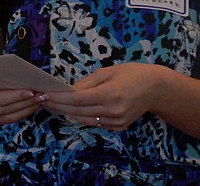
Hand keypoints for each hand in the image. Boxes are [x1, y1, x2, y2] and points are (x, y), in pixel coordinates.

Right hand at [0, 77, 38, 124]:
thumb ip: (4, 74)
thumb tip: (25, 78)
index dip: (14, 96)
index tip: (31, 91)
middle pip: (5, 109)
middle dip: (24, 102)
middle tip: (41, 95)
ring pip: (10, 117)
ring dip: (27, 108)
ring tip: (40, 99)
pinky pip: (11, 119)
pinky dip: (24, 112)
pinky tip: (34, 104)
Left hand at [35, 63, 165, 130]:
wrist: (156, 88)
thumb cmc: (132, 74)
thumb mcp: (108, 72)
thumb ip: (86, 83)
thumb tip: (68, 91)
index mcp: (110, 94)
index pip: (77, 100)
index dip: (59, 98)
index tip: (44, 95)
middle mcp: (113, 111)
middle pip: (78, 111)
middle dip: (58, 106)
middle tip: (42, 100)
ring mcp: (116, 121)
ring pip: (85, 120)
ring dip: (67, 113)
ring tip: (53, 105)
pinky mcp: (119, 126)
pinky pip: (95, 123)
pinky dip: (82, 117)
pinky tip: (71, 110)